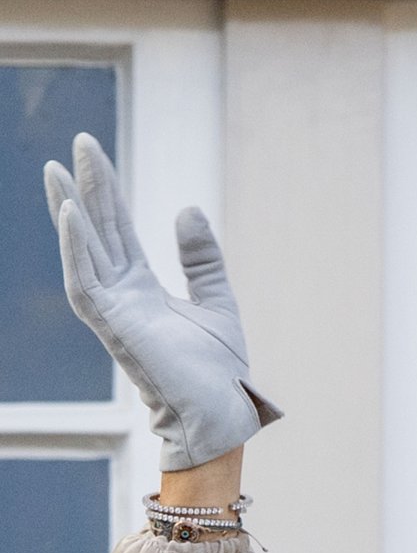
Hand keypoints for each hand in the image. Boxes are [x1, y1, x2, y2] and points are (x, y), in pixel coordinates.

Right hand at [44, 132, 281, 469]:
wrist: (223, 411)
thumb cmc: (220, 372)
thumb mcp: (216, 301)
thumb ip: (201, 258)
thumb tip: (186, 209)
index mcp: (143, 291)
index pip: (117, 231)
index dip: (106, 192)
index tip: (91, 151)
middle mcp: (122, 298)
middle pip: (98, 232)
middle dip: (87, 186)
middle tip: (80, 140)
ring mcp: (115, 313)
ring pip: (82, 252)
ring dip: (69, 211)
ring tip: (56, 170)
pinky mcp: (115, 329)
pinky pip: (85, 283)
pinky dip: (76, 249)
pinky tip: (71, 214)